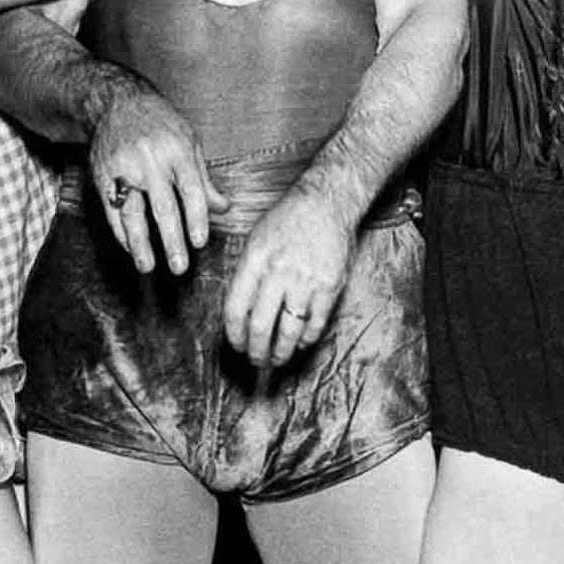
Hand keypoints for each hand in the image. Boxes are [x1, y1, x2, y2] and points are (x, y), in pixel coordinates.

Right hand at [89, 75, 229, 275]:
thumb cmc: (159, 123)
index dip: (196, 217)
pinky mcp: (103, 176)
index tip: (199, 242)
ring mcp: (124, 169)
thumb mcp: (189, 141)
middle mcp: (150, 160)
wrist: (115, 103)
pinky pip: (112, 210)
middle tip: (179, 267)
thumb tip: (223, 208)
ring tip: (148, 267)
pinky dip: (121, 232)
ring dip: (140, 244)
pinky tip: (131, 249)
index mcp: (177, 150)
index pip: (190, 189)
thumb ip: (204, 179)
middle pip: (163, 207)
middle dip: (172, 240)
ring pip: (133, 212)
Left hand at [222, 187, 355, 367]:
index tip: (236, 345)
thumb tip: (238, 313)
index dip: (233, 335)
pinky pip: (315, 325)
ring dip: (281, 353)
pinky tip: (300, 343)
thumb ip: (245, 275)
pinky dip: (306, 340)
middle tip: (255, 360)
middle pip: (260, 327)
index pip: (235, 310)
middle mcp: (278, 273)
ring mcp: (306, 281)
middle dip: (255, 351)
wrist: (326, 203)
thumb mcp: (255, 240)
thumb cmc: (287, 220)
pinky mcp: (330, 287)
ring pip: (288, 332)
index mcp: (254, 261)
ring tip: (277, 360)